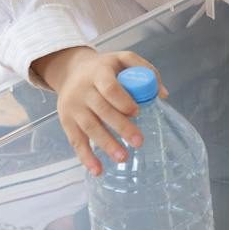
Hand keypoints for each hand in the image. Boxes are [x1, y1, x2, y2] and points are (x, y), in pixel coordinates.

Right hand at [31, 46, 165, 176]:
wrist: (70, 70)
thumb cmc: (104, 68)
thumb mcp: (122, 59)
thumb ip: (145, 70)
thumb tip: (162, 94)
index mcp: (99, 72)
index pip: (110, 87)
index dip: (123, 101)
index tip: (137, 112)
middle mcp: (83, 89)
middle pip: (102, 110)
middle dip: (120, 127)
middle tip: (139, 142)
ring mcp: (73, 106)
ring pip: (89, 127)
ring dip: (106, 144)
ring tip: (122, 158)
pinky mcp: (66, 121)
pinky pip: (76, 140)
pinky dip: (86, 157)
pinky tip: (98, 170)